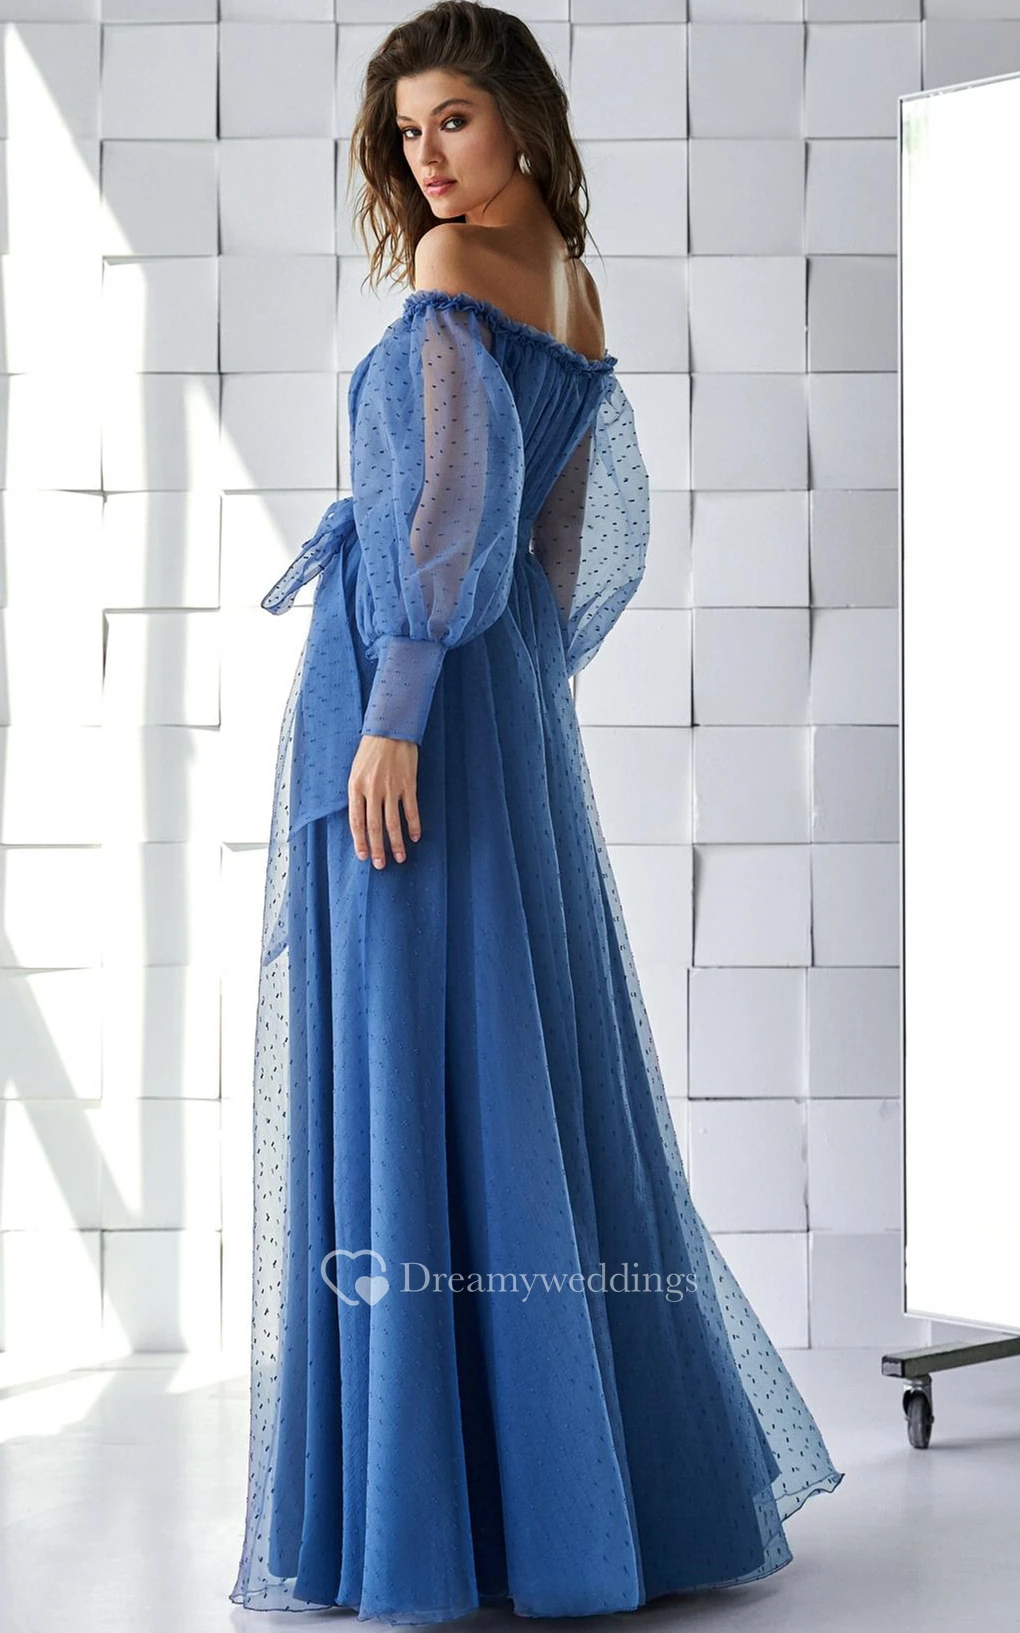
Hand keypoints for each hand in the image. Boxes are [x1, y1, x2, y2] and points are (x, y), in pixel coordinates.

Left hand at [348, 734, 420, 867]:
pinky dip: (414, 825)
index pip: (356, 821)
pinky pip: (411, 810)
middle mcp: (373, 789)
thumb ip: (358, 794)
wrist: (390, 729)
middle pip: (374, 826)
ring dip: (396, 843)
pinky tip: (415, 837)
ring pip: (393, 822)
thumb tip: (361, 819)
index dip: (360, 841)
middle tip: (380, 865)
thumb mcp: (356, 771)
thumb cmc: (371, 751)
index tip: (363, 856)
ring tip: (400, 857)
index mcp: (356, 787)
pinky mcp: (408, 784)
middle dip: (377, 848)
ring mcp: (392, 788)